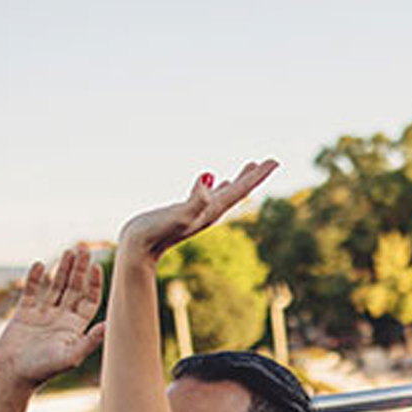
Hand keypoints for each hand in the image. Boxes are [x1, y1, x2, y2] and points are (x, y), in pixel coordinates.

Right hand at [0, 245, 107, 388]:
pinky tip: (41, 265)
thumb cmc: (43, 370)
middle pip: (73, 289)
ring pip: (54, 287)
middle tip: (83, 249)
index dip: (94, 284)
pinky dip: (35, 278)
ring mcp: (42, 315)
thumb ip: (90, 341)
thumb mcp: (70, 356)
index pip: (88, 300)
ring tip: (68, 251)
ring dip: (62, 269)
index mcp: (74, 327)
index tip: (96, 267)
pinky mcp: (24, 314)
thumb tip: (109, 326)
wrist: (12, 376)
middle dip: (79, 270)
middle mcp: (61, 319)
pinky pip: (31, 292)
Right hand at [116, 159, 278, 262]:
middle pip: (239, 191)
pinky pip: (208, 196)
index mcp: (212, 210)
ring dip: (239, 180)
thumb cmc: (154, 232)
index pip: (241, 190)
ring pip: (225, 193)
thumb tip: (209, 179)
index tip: (274, 161)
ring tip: (250, 168)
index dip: (258, 175)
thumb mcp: (177, 215)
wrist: (137, 250)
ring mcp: (198, 213)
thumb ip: (194, 200)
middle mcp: (209, 212)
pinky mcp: (186, 212)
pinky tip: (217, 182)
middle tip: (271, 161)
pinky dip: (218, 187)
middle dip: (254, 176)